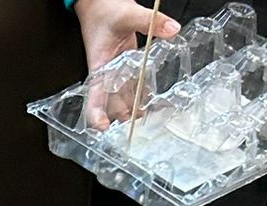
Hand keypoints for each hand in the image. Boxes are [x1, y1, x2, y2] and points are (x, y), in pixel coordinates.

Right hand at [74, 0, 180, 127]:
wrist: (100, 4)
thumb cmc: (104, 12)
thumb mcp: (128, 14)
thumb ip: (151, 21)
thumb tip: (172, 29)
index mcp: (99, 66)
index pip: (94, 96)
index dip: (96, 114)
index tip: (102, 128)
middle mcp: (106, 73)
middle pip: (111, 103)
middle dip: (121, 118)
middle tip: (135, 132)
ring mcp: (115, 71)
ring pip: (123, 97)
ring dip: (133, 109)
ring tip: (147, 122)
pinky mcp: (124, 65)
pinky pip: (133, 84)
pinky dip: (141, 94)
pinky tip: (152, 103)